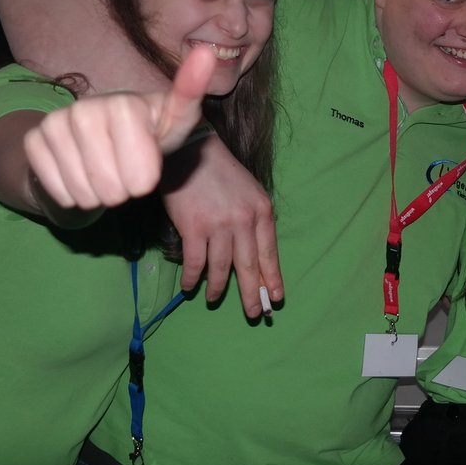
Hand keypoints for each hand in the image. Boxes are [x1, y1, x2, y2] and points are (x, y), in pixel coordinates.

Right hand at [23, 46, 215, 210]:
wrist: (102, 140)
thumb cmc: (148, 132)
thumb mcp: (176, 121)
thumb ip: (190, 93)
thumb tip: (206, 51)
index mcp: (124, 104)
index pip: (140, 176)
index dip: (144, 178)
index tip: (148, 163)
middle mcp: (85, 108)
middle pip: (111, 189)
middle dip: (123, 190)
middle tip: (125, 169)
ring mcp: (55, 123)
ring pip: (85, 195)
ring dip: (99, 194)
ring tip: (105, 171)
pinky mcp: (33, 141)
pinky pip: (60, 193)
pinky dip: (73, 194)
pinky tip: (80, 172)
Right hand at [161, 133, 282, 318]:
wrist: (189, 150)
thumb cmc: (219, 171)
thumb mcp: (248, 191)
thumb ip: (253, 220)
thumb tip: (253, 253)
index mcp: (261, 211)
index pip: (269, 253)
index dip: (271, 278)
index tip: (275, 298)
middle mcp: (243, 221)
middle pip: (249, 266)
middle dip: (251, 293)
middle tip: (255, 314)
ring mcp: (219, 226)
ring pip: (222, 268)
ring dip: (219, 289)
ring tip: (215, 299)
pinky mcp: (194, 228)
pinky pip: (195, 263)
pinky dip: (192, 278)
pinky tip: (190, 287)